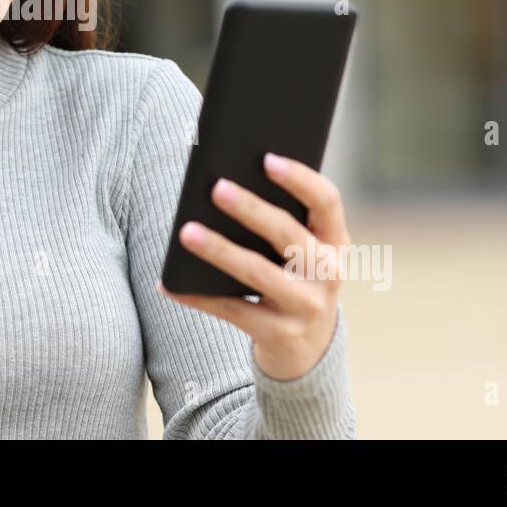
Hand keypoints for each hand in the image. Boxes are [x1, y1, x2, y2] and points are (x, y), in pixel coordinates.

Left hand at [157, 152, 347, 380]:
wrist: (307, 348)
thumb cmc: (293, 278)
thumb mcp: (302, 251)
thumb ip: (281, 220)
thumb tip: (223, 184)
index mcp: (336, 241)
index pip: (327, 201)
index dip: (300, 179)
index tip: (267, 158)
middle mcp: (329, 274)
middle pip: (288, 235)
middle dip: (251, 209)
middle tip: (216, 187)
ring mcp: (307, 307)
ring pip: (257, 273)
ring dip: (219, 250)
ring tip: (185, 231)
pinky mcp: (280, 335)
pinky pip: (232, 310)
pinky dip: (198, 296)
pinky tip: (170, 283)